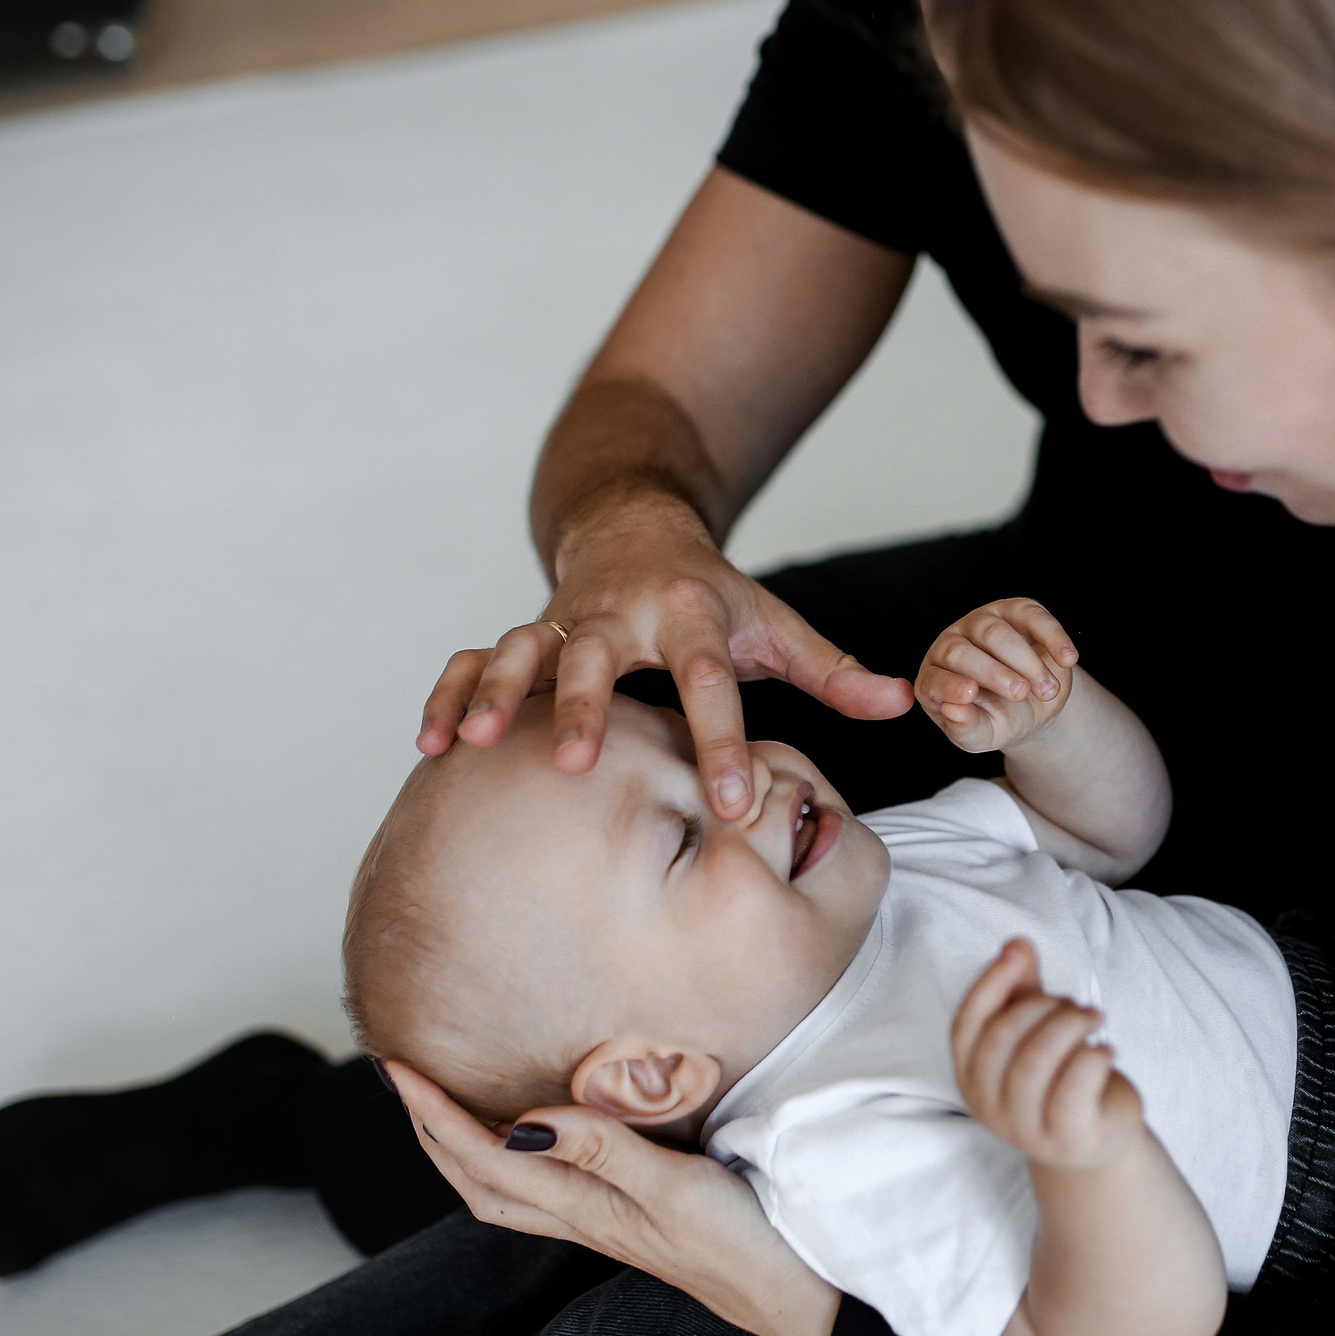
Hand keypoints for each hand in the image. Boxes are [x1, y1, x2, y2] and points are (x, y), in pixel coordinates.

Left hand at [386, 1061, 842, 1335]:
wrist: (797, 1300)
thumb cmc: (747, 1247)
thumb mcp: (677, 1189)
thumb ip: (605, 1151)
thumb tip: (525, 1120)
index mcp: (587, 1209)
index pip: (488, 1159)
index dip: (437, 1116)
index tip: (397, 1070)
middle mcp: (586, 1219)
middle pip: (480, 1183)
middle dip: (431, 1134)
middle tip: (401, 1081)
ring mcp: (608, 1224)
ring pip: (508, 1192)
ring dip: (463, 1152)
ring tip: (443, 1109)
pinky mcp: (634, 1221)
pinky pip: (548, 1191)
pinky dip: (515, 1160)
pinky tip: (532, 1139)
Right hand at [416, 494, 910, 817]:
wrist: (634, 527)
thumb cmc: (714, 597)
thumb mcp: (776, 626)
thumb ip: (834, 672)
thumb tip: (904, 705)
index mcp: (690, 615)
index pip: (710, 683)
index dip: (724, 744)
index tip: (737, 808)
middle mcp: (621, 613)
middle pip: (598, 656)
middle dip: (583, 709)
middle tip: (570, 765)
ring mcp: (565, 620)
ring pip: (522, 650)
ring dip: (495, 695)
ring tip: (465, 746)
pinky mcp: (525, 633)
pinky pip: (478, 662)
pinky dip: (452, 695)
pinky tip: (430, 744)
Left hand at [915, 598, 1080, 754]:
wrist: (1034, 706)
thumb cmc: (999, 720)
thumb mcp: (984, 735)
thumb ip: (967, 729)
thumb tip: (953, 711)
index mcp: (935, 678)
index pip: (934, 679)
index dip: (950, 686)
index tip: (970, 694)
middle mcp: (950, 645)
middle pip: (961, 652)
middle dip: (994, 674)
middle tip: (1021, 694)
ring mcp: (981, 623)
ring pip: (995, 632)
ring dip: (1025, 662)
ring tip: (1047, 690)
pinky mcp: (1015, 611)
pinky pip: (1032, 616)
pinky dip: (1052, 636)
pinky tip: (1068, 659)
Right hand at [952, 939, 1142, 1171]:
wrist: (1095, 1142)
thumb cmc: (1060, 1076)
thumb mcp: (1037, 1029)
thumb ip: (1022, 987)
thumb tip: (1016, 943)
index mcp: (971, 1076)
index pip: (965, 1025)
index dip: (988, 984)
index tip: (1019, 954)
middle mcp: (988, 1106)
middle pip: (1002, 1038)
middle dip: (1043, 1006)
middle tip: (1075, 1005)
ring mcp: (1025, 1128)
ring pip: (1035, 1061)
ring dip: (1070, 1025)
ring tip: (1093, 1019)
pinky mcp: (1067, 1138)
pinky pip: (1073, 1088)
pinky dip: (1093, 1057)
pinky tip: (1106, 1051)